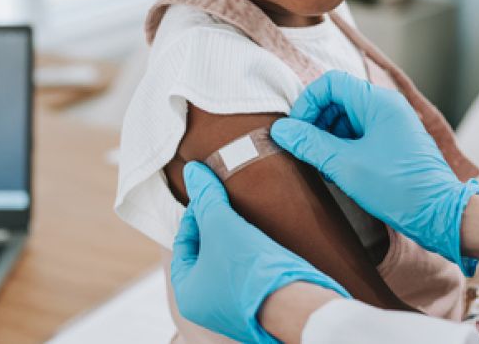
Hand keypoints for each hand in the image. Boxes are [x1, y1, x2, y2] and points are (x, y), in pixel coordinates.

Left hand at [171, 162, 349, 342]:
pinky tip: (264, 238)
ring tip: (248, 216)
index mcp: (187, 293)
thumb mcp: (222, 224)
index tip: (213, 195)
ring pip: (228, 265)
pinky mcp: (258, 307)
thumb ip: (207, 197)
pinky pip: (249, 275)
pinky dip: (252, 257)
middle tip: (229, 204)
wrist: (295, 304)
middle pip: (205, 254)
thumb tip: (192, 171)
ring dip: (236, 240)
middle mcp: (206, 306)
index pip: (183, 244)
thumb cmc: (249, 269)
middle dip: (217, 227)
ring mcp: (233, 309)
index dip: (196, 214)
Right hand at [271, 70, 478, 274]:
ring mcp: (393, 124)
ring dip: (329, 137)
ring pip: (348, 118)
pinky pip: (361, 134)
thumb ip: (310, 144)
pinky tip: (338, 170)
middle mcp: (387, 106)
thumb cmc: (398, 188)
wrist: (439, 214)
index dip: (307, 103)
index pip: (330, 83)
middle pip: (338, 99)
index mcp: (379, 102)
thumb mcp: (345, 165)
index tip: (296, 131)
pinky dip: (344, 147)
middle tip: (306, 150)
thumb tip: (281, 130)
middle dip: (317, 122)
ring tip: (322, 164)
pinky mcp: (394, 142)